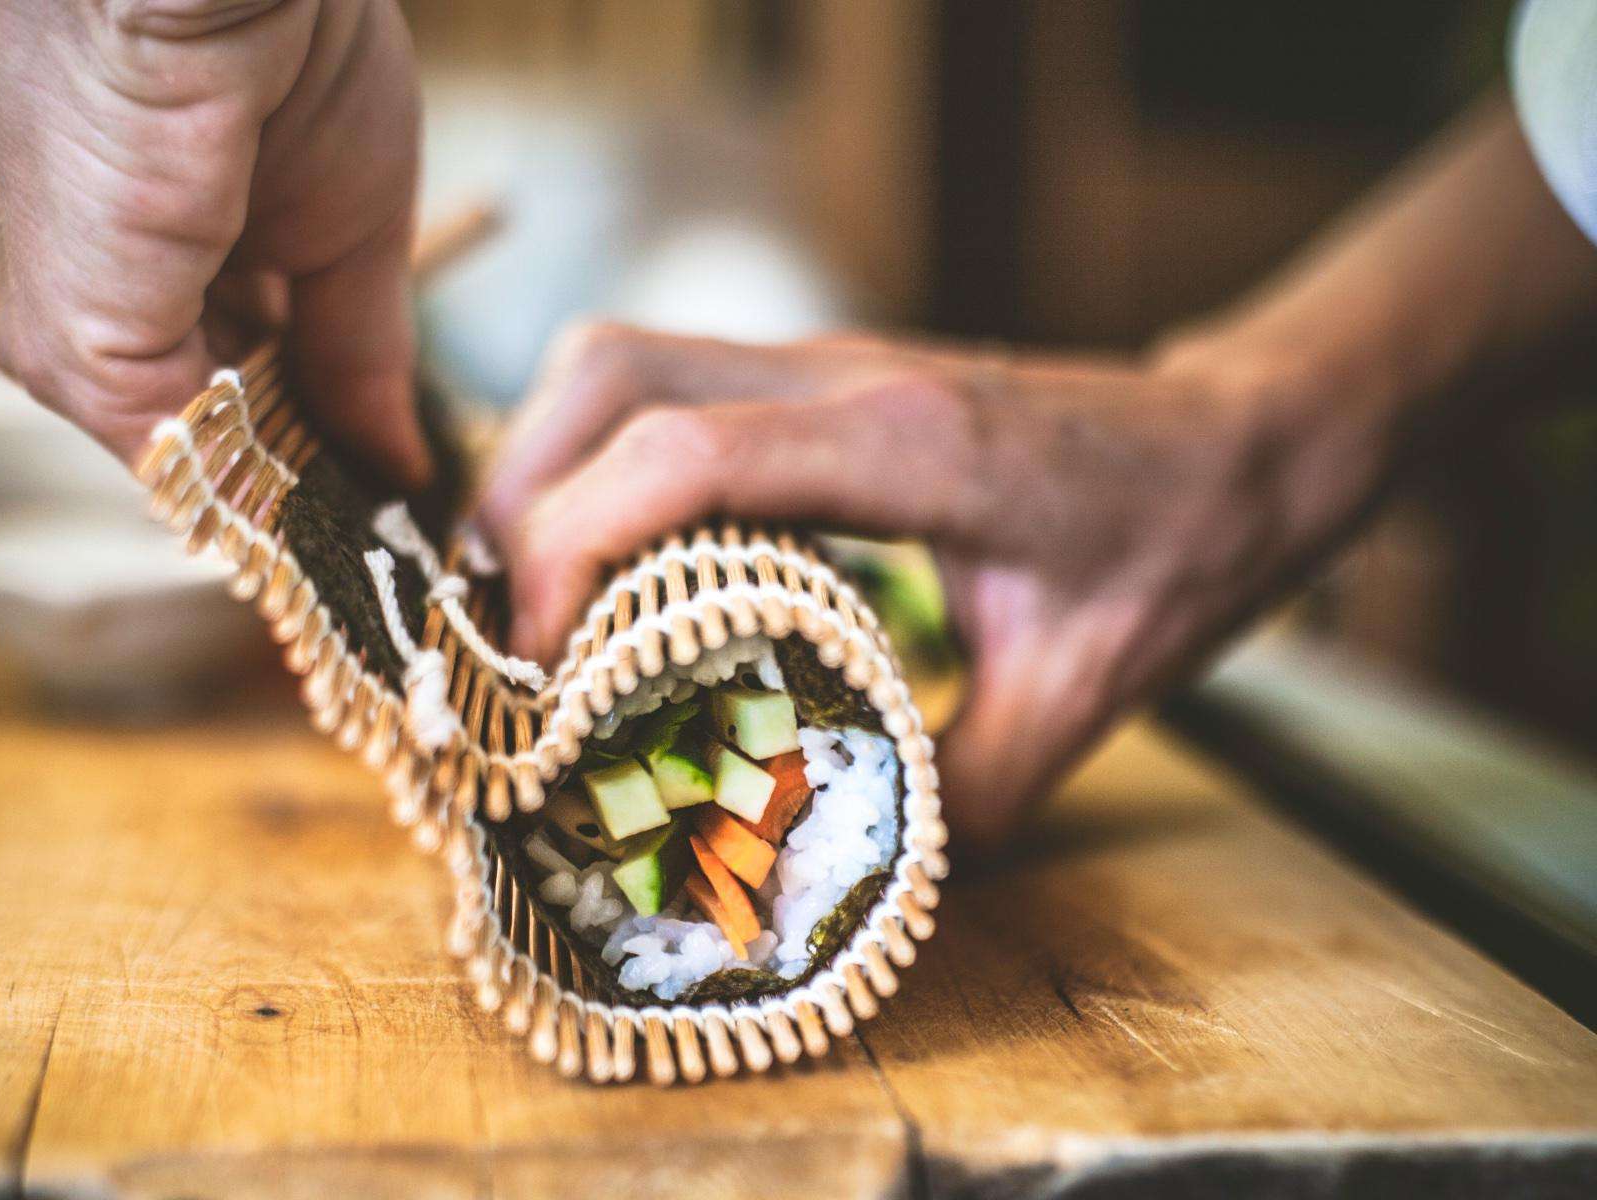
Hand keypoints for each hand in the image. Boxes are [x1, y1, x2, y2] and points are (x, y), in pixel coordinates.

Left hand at [0, 0, 430, 484]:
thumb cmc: (299, 50)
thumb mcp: (354, 228)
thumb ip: (359, 353)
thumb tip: (399, 467)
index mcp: (151, 235)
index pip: (225, 369)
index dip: (304, 425)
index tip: (371, 471)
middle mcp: (98, 278)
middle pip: (208, 418)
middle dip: (295, 460)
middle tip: (374, 498)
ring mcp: (78, 318)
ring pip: (188, 452)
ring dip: (281, 481)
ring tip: (354, 492)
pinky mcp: (80, 345)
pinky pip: (175, 453)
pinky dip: (254, 479)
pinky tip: (315, 478)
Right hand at [475, 323, 1377, 845]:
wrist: (1244, 440)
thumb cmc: (1180, 546)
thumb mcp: (1086, 694)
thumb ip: (965, 794)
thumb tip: (839, 882)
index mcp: (905, 442)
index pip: (679, 455)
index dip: (567, 551)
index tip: (534, 670)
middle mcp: (843, 377)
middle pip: (608, 373)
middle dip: (515, 497)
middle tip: (499, 637)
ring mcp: (825, 365)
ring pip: (619, 363)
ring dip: (544, 471)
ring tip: (526, 605)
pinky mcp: (819, 383)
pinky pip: (665, 390)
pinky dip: (599, 465)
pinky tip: (607, 569)